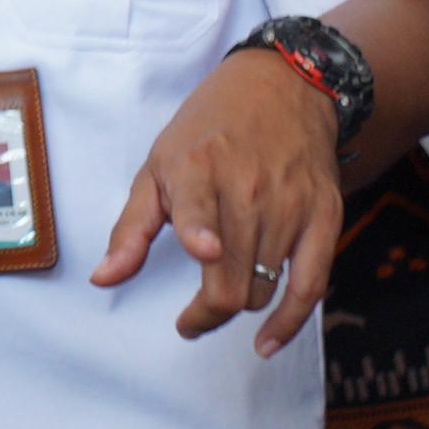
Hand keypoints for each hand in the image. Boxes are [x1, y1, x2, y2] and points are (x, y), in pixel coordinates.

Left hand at [91, 49, 344, 353]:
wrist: (283, 86)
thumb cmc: (208, 130)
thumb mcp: (157, 165)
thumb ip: (131, 228)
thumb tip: (103, 279)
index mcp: (199, 170)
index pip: (200, 209)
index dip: (202, 236)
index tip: (199, 260)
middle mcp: (249, 189)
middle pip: (230, 278)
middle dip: (206, 312)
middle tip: (191, 319)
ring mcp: (291, 206)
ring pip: (263, 287)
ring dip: (238, 307)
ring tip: (218, 305)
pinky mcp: (325, 216)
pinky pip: (312, 285)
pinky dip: (290, 320)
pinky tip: (266, 341)